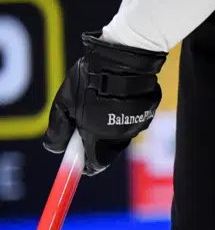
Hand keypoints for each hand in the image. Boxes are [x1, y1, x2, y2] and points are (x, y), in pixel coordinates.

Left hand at [43, 31, 165, 175]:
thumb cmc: (90, 81)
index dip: (83, 165)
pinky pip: (131, 123)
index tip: (77, 160)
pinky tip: (117, 99)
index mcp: (97, 138)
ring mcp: (136, 127)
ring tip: (101, 105)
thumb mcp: (64, 103)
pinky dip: (122, 117)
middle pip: (106, 154)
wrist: (124, 62)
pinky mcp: (146, 116)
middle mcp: (119, 138)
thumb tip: (53, 147)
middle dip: (95, 145)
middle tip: (85, 126)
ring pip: (119, 137)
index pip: (93, 166)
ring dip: (109, 129)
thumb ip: (58, 129)